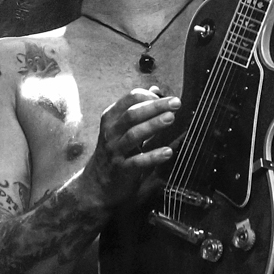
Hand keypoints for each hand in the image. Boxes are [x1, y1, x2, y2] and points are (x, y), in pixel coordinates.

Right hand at [83, 86, 180, 210]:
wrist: (97, 183)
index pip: (129, 99)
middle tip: (176, 103)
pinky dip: (153, 156)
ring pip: (133, 134)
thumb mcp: (121, 127)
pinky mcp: (120, 169)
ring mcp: (114, 150)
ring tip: (171, 119)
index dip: (149, 96)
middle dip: (155, 106)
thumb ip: (137, 109)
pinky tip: (168, 152)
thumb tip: (155, 90)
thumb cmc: (114, 150)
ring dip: (153, 125)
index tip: (167, 98)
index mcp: (111, 118)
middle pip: (132, 114)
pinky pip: (137, 161)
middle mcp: (111, 132)